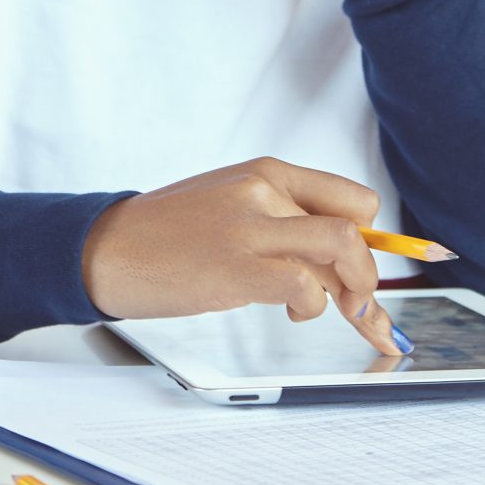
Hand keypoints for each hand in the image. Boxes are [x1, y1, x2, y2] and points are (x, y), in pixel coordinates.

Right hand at [81, 157, 403, 356]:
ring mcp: (251, 226)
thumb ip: (282, 223)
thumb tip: (336, 264)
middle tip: (359, 306)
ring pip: (341, 248)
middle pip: (356, 226)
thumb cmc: (168, 236)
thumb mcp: (231, 208)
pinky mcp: (236, 266)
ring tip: (328, 310)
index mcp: (268, 171)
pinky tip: (292, 312)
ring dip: (353, 290)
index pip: (352, 197)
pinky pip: (304, 285)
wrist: (107, 248)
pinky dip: (312, 307)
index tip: (377, 272)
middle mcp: (265, 190)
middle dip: (369, 274)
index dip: (376, 239)